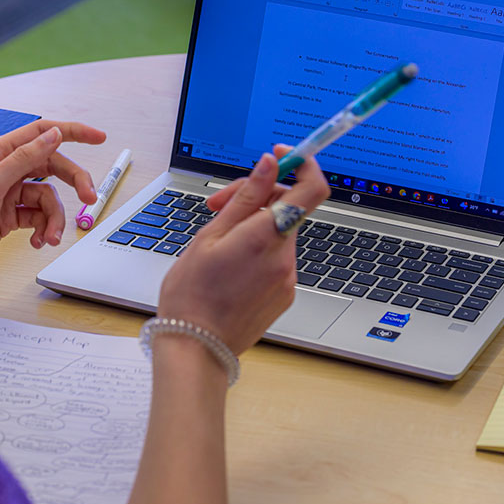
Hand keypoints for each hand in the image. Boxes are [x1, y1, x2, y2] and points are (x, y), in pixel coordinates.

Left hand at [0, 120, 105, 288]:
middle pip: (53, 167)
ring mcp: (9, 195)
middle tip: (90, 198)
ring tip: (50, 237)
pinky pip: (39, 217)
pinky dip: (43, 229)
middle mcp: (5, 171)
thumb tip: (53, 136)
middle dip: (74, 183)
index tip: (98, 137)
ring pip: (49, 198)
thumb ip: (24, 159)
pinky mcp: (10, 217)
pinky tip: (38, 242)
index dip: (72, 132)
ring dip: (55, 218)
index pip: (42, 134)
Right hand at [156, 145, 329, 354]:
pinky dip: (258, 250)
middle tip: (218, 204)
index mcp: (265, 238)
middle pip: (286, 209)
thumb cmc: (193, 294)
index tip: (281, 156)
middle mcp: (285, 258)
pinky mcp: (285, 294)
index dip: (302, 164)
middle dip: (257, 198)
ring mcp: (288, 278)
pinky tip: (230, 263)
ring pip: (279, 233)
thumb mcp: (210, 236)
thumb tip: (268, 165)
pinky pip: (277, 258)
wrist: (197, 347)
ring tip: (217, 239)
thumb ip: (245, 198)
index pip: (310, 189)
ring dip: (254, 225)